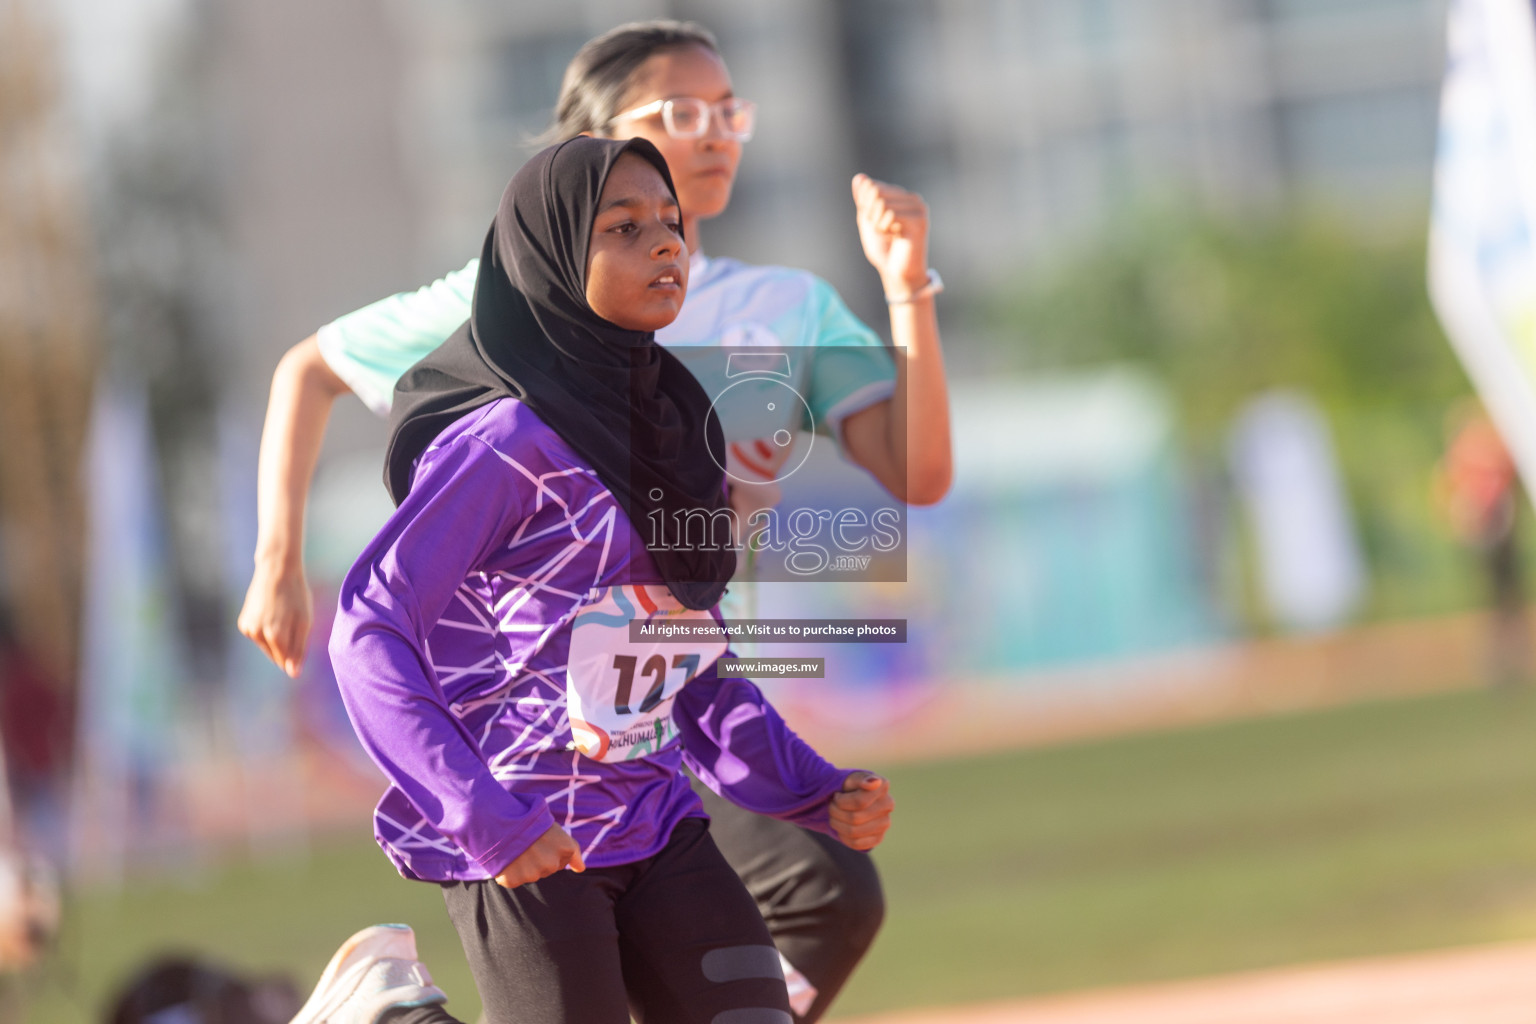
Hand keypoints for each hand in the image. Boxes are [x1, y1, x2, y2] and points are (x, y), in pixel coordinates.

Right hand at [237, 556, 312, 677]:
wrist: (276, 570)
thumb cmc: (296, 595)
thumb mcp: (304, 622)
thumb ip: (298, 650)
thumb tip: (293, 674)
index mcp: (275, 635)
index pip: (286, 662)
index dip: (296, 654)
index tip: (300, 636)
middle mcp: (257, 635)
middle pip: (276, 656)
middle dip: (286, 646)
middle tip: (292, 622)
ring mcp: (248, 629)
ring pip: (266, 647)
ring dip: (276, 639)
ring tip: (283, 616)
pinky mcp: (243, 624)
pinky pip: (258, 637)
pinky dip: (266, 632)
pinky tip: (272, 614)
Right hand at [494, 825, 584, 888]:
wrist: (498, 818)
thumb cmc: (527, 818)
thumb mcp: (553, 827)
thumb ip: (570, 849)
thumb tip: (581, 869)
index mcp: (565, 847)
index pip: (569, 858)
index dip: (555, 848)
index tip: (547, 842)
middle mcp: (552, 864)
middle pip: (550, 868)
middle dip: (541, 858)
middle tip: (528, 843)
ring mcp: (533, 874)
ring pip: (532, 874)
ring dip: (525, 865)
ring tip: (515, 848)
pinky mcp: (514, 881)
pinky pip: (514, 880)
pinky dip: (509, 871)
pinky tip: (506, 857)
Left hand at [829, 771, 892, 851]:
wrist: (848, 800)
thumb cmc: (848, 787)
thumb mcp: (850, 778)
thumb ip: (861, 779)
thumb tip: (875, 783)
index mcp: (882, 786)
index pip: (859, 802)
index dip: (841, 801)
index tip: (837, 795)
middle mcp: (888, 804)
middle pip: (855, 818)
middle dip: (836, 812)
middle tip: (832, 806)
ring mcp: (885, 823)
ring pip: (854, 831)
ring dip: (837, 824)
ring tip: (835, 815)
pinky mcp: (878, 838)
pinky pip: (856, 843)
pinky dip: (843, 836)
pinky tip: (842, 827)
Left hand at [852, 174, 929, 295]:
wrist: (896, 272)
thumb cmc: (883, 248)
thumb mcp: (867, 219)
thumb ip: (863, 198)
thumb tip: (859, 177)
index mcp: (901, 196)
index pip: (872, 186)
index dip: (864, 205)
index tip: (874, 222)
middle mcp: (913, 198)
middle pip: (876, 192)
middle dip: (870, 214)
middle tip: (881, 230)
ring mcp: (919, 208)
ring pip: (882, 203)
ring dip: (877, 223)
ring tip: (889, 235)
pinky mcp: (919, 220)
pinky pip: (890, 214)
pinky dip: (885, 228)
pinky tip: (895, 237)